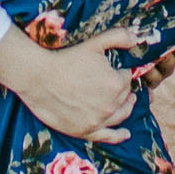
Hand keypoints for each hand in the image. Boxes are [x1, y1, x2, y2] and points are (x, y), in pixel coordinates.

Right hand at [0, 26, 138, 142]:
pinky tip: (126, 134)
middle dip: (124, 89)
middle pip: (124, 96)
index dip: (121, 72)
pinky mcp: (85, 131)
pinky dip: (118, 135)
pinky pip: (107, 136)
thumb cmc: (65, 59)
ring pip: (120, 115)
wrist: (38, 77)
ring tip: (128, 102)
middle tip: (120, 84)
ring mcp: (98, 120)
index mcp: (115, 83)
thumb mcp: (94, 43)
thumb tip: (136, 39)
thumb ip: (118, 37)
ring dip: (125, 107)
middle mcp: (110, 105)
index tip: (115, 69)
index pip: (126, 77)